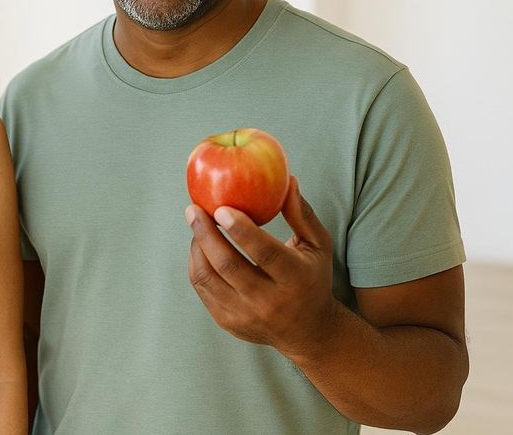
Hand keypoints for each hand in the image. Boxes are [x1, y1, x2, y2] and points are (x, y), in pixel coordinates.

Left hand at [185, 177, 338, 358]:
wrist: (309, 332)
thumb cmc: (312, 278)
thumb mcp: (318, 246)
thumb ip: (302, 214)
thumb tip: (288, 180)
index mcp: (296, 279)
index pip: (265, 254)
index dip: (241, 230)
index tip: (221, 208)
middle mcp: (270, 302)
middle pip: (229, 266)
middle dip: (206, 234)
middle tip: (193, 209)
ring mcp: (246, 316)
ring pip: (208, 278)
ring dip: (197, 247)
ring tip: (196, 223)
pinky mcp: (228, 322)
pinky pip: (202, 289)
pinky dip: (196, 263)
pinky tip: (199, 245)